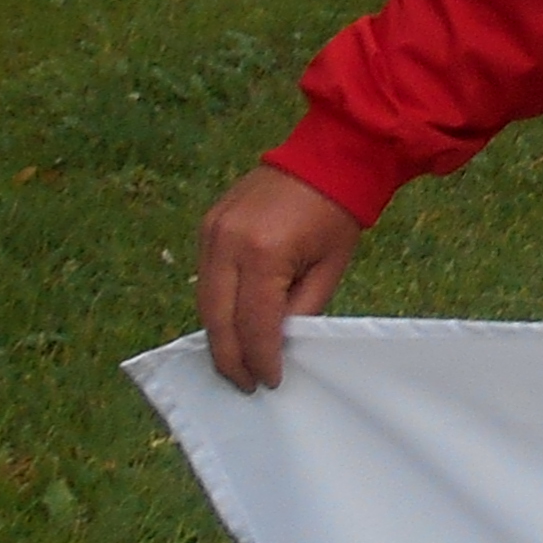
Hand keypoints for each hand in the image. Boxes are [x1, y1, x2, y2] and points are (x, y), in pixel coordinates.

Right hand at [197, 163, 366, 389]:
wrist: (326, 158)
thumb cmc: (337, 215)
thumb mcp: (329, 269)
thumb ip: (299, 311)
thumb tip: (275, 346)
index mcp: (264, 252)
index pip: (254, 322)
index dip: (260, 358)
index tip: (268, 383)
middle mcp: (227, 241)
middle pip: (217, 317)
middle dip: (230, 357)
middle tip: (245, 385)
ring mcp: (211, 230)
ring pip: (205, 300)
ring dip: (219, 336)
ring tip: (237, 365)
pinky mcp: (207, 225)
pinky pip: (205, 277)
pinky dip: (216, 307)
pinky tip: (231, 328)